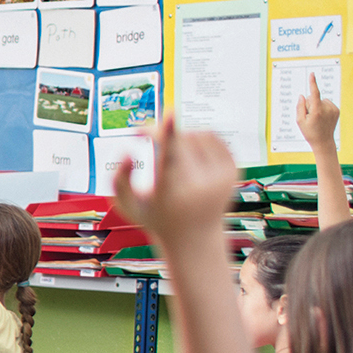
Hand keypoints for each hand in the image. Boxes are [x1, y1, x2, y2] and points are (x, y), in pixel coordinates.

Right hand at [110, 115, 235, 245]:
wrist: (196, 238)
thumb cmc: (156, 217)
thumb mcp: (128, 206)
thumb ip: (119, 180)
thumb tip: (127, 150)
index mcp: (172, 194)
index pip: (171, 159)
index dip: (169, 134)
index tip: (170, 113)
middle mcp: (201, 186)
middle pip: (179, 140)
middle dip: (161, 131)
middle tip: (146, 131)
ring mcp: (221, 178)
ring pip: (197, 134)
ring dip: (179, 135)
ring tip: (169, 151)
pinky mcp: (233, 170)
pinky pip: (213, 136)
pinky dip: (198, 136)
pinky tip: (188, 150)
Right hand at [296, 71, 339, 147]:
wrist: (323, 141)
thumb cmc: (309, 132)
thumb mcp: (299, 121)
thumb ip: (300, 107)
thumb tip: (303, 95)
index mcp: (317, 112)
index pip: (314, 94)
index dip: (313, 83)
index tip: (312, 74)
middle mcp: (326, 109)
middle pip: (314, 98)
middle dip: (309, 104)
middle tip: (310, 117)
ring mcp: (333, 109)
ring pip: (320, 100)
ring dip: (317, 106)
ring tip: (317, 118)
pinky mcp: (337, 110)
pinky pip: (326, 103)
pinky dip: (323, 108)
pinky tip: (322, 117)